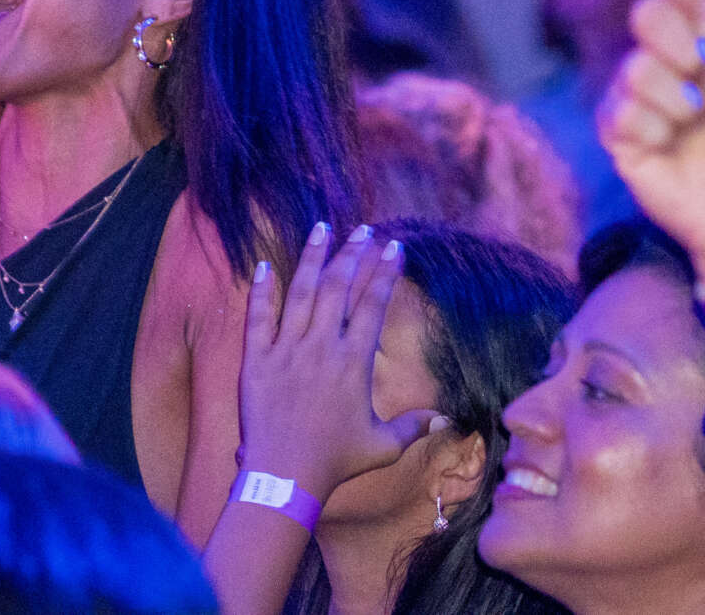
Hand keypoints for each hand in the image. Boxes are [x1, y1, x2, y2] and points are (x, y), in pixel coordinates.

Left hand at [237, 225, 442, 501]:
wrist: (285, 475)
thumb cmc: (336, 461)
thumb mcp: (382, 446)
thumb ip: (413, 427)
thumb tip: (447, 419)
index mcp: (353, 362)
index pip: (372, 305)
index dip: (384, 273)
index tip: (393, 248)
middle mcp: (321, 347)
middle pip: (339, 288)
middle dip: (353, 254)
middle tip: (362, 229)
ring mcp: (287, 349)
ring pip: (301, 292)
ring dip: (313, 258)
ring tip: (322, 228)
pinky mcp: (257, 358)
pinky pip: (258, 316)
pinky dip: (261, 290)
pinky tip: (265, 265)